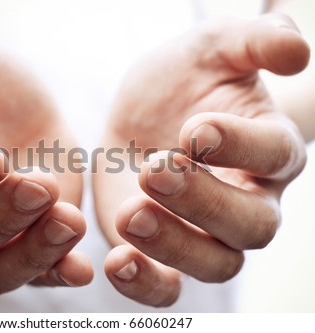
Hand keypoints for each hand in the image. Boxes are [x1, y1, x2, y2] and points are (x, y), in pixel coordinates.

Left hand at [93, 13, 308, 305]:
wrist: (142, 116)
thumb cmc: (183, 82)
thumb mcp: (214, 47)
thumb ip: (255, 41)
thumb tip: (297, 50)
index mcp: (268, 149)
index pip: (275, 156)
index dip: (240, 146)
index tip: (195, 130)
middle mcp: (249, 199)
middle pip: (250, 224)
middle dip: (203, 201)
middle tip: (156, 169)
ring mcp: (206, 232)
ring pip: (214, 264)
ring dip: (173, 244)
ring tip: (129, 214)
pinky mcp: (164, 250)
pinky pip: (168, 285)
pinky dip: (146, 283)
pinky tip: (116, 262)